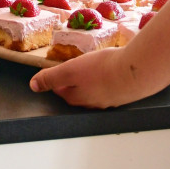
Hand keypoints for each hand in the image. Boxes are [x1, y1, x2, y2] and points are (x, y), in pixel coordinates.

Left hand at [29, 47, 164, 108]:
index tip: (61, 67)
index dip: (58, 78)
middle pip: (77, 92)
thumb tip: (33, 86)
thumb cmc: (102, 70)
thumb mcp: (70, 70)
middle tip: (78, 65)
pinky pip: (111, 87)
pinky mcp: (123, 93)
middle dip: (76, 80)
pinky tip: (113, 69)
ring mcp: (109, 100)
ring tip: (96, 65)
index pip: (60, 90)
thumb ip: (50, 78)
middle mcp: (92, 104)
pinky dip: (109, 79)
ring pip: (95, 90)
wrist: (136, 71)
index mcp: (76, 98)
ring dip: (93, 79)